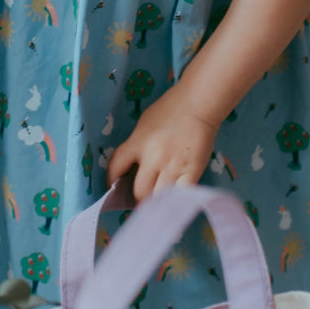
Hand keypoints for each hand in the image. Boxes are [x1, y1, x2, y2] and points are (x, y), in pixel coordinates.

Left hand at [105, 83, 218, 203]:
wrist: (198, 104)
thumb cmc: (170, 109)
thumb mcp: (144, 124)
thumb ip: (137, 145)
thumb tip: (133, 165)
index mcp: (137, 143)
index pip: (115, 168)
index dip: (111, 181)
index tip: (113, 187)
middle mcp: (153, 158)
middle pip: (139, 191)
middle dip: (138, 199)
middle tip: (140, 200)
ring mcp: (173, 167)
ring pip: (159, 198)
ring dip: (156, 202)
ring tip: (157, 203)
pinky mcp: (192, 172)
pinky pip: (180, 195)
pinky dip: (175, 201)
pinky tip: (174, 201)